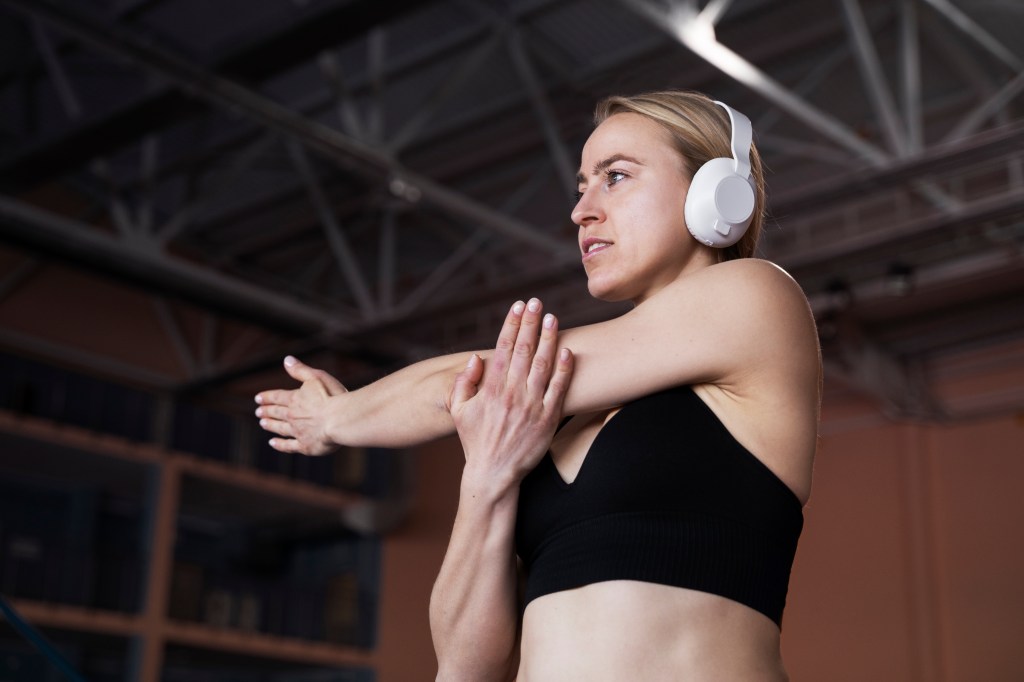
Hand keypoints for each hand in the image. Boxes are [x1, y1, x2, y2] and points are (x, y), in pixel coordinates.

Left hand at [254, 356, 346, 454]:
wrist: (340, 420)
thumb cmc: (332, 397)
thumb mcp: (316, 377)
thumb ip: (301, 370)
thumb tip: (286, 360)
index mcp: (295, 399)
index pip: (277, 397)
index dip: (267, 397)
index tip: (257, 398)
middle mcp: (292, 416)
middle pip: (276, 413)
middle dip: (267, 411)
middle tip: (258, 412)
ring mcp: (298, 432)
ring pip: (280, 428)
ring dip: (271, 425)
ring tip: (262, 424)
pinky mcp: (305, 446)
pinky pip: (288, 446)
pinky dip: (279, 444)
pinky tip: (273, 443)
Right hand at [447, 298, 572, 491]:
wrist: (494, 473)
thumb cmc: (475, 440)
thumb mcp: (458, 411)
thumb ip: (464, 383)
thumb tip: (475, 359)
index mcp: (491, 389)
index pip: (503, 348)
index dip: (511, 325)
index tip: (518, 306)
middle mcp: (512, 394)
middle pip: (524, 350)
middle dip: (531, 323)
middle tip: (537, 302)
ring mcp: (532, 406)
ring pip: (543, 365)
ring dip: (548, 339)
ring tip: (553, 319)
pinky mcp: (548, 419)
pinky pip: (559, 389)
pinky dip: (564, 369)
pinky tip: (568, 351)